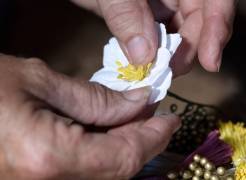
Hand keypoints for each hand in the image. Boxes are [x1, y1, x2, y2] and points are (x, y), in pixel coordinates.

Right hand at [0, 54, 180, 178]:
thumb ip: (94, 98)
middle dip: (140, 142)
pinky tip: (103, 134)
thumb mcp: (36, 81)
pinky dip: (100, 157)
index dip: (153, 137)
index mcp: (47, 159)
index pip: (124, 156)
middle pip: (117, 171)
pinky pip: (81, 176)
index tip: (170, 120)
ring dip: (122, 149)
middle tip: (152, 115)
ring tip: (130, 120)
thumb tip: (136, 102)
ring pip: (102, 176)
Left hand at [71, 0, 235, 75]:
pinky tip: (143, 66)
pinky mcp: (148, 20)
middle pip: (199, 23)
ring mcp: (163, 6)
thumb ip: (126, 14)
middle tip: (166, 72)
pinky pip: (159, 42)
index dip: (218, 27)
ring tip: (153, 72)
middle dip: (186, 51)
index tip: (210, 62)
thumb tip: (145, 56)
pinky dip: (153, 57)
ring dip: (169, 58)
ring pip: (179, 36)